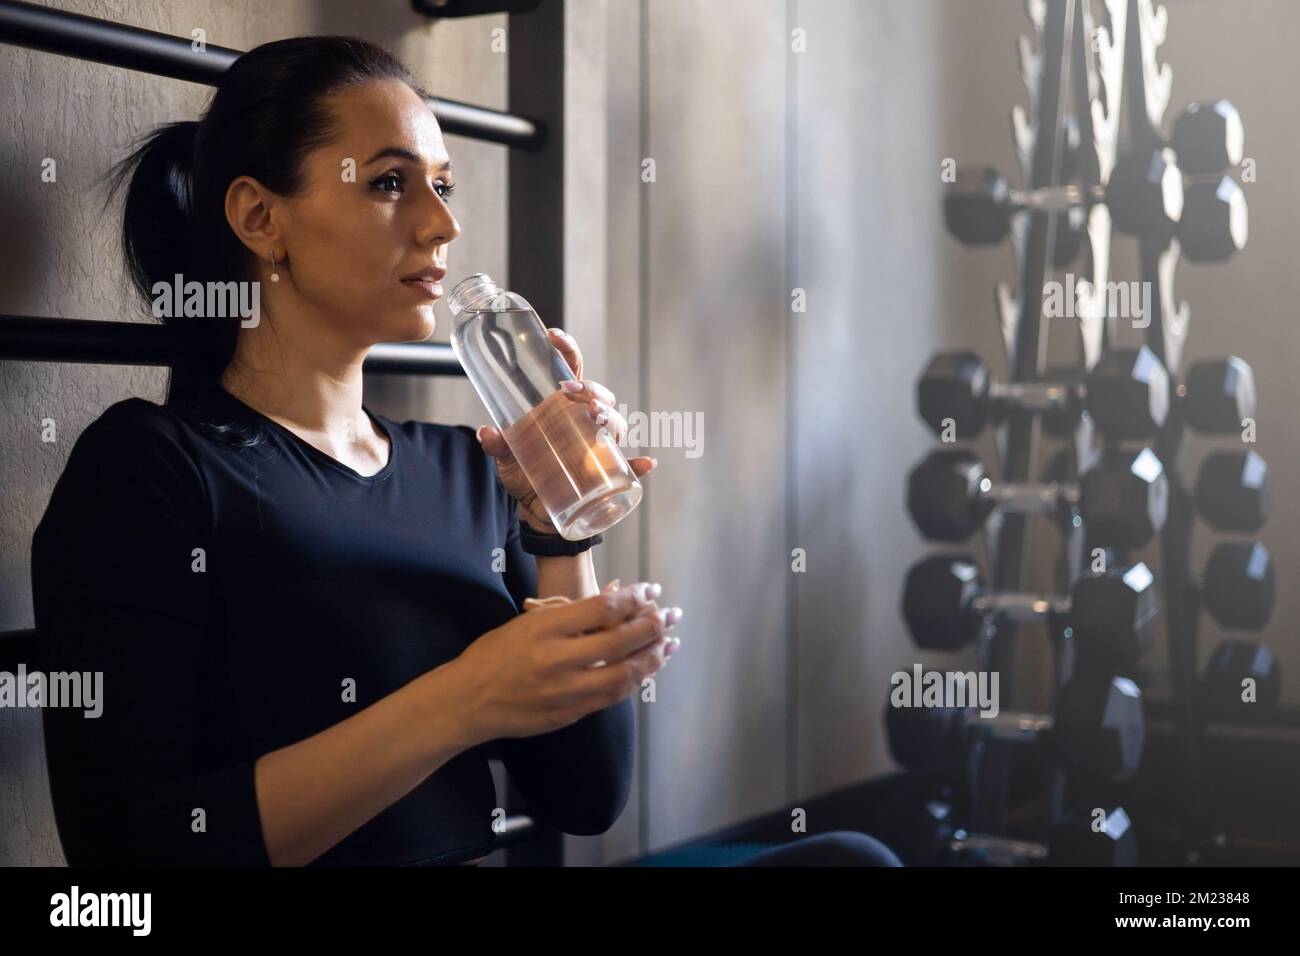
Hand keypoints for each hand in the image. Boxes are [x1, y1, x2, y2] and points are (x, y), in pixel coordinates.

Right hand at [450, 581, 678, 742]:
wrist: (467, 701)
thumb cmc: (494, 654)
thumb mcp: (527, 621)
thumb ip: (570, 616)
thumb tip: (615, 601)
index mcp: (545, 628)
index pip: (603, 607)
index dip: (635, 596)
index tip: (651, 588)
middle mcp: (557, 659)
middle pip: (621, 640)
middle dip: (653, 625)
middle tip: (671, 614)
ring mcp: (565, 691)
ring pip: (624, 674)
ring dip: (653, 657)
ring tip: (669, 643)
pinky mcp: (569, 714)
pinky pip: (612, 697)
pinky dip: (635, 681)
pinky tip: (647, 669)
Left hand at [475, 327, 657, 532]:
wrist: (535, 510)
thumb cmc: (524, 475)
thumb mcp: (506, 459)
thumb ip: (497, 445)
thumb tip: (487, 432)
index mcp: (559, 408)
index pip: (570, 371)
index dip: (567, 350)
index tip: (555, 337)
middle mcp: (582, 422)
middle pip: (598, 395)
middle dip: (591, 389)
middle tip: (573, 392)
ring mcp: (597, 446)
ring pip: (615, 423)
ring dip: (611, 417)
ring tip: (597, 418)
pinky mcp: (605, 473)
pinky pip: (628, 466)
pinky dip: (639, 464)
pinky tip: (646, 463)